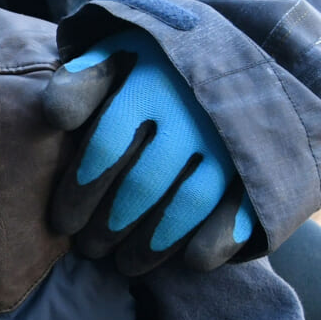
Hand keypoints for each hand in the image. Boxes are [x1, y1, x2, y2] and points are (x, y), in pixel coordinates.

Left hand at [43, 28, 256, 273]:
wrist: (243, 54)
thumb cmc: (157, 66)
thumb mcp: (117, 55)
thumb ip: (81, 82)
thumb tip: (56, 116)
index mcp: (151, 76)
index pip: (105, 145)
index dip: (79, 191)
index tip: (62, 223)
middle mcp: (194, 106)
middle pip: (143, 183)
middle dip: (109, 225)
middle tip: (90, 251)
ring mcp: (232, 135)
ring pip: (188, 202)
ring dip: (153, 242)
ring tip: (126, 264)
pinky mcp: (264, 161)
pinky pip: (242, 210)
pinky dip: (216, 239)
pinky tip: (191, 260)